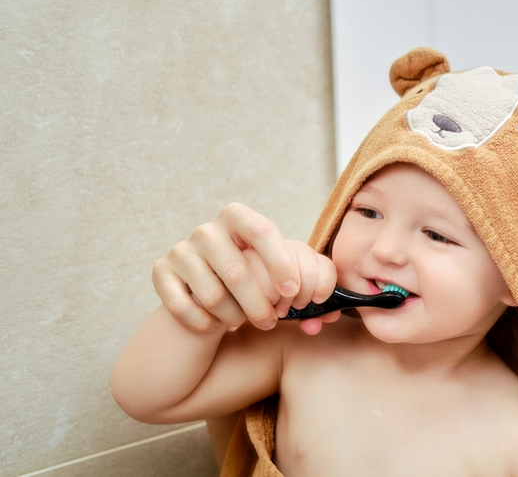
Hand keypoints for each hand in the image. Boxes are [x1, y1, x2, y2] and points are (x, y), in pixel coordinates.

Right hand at [153, 203, 336, 332]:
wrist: (208, 293)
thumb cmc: (255, 280)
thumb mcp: (284, 276)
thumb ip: (312, 286)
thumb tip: (329, 315)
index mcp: (241, 218)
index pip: (263, 231)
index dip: (280, 262)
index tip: (293, 293)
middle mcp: (208, 229)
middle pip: (237, 270)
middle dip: (259, 304)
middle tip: (271, 321)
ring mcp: (182, 250)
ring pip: (212, 295)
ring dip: (234, 317)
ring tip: (242, 321)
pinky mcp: (161, 272)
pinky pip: (183, 307)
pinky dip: (204, 324)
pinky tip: (214, 325)